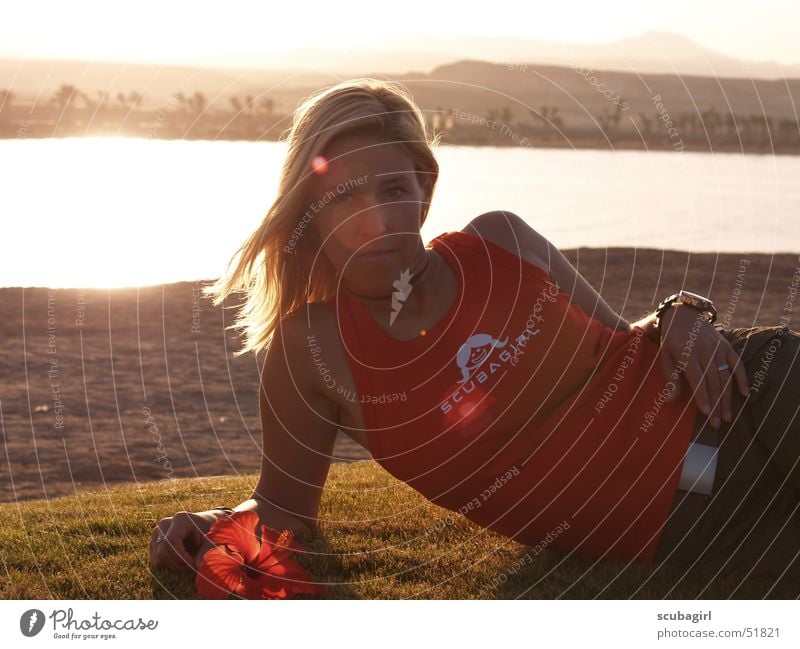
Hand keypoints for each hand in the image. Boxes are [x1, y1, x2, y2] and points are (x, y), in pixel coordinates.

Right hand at [149, 510, 217, 570]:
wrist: (206, 525)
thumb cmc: (210, 532)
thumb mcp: (212, 540)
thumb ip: (206, 552)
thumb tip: (199, 567)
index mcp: (180, 519)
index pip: (171, 541)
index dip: (180, 557)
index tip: (194, 564)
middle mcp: (165, 523)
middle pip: (162, 551)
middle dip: (178, 563)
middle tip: (193, 564)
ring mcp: (157, 532)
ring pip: (157, 557)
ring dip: (173, 564)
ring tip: (189, 560)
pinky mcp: (154, 542)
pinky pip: (155, 560)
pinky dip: (168, 564)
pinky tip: (181, 559)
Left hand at [657, 305, 749, 427]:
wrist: (683, 315)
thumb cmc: (671, 340)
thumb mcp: (665, 357)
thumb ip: (671, 378)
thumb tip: (670, 401)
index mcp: (687, 356)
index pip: (698, 381)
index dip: (703, 398)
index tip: (707, 414)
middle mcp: (705, 352)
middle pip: (713, 382)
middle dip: (716, 404)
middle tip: (718, 423)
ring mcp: (718, 349)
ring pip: (726, 377)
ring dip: (728, 398)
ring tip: (728, 416)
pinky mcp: (727, 346)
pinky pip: (738, 364)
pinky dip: (742, 378)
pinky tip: (745, 394)